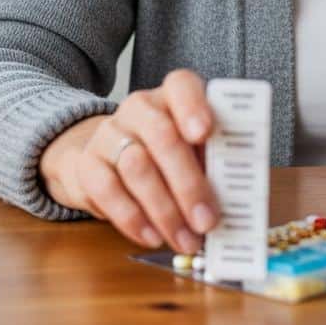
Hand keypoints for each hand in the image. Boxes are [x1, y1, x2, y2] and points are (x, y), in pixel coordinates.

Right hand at [39, 69, 218, 251]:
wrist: (109, 156)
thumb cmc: (168, 153)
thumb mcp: (195, 148)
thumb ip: (213, 161)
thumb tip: (237, 196)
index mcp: (172, 95)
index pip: (181, 85)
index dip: (193, 107)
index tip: (206, 134)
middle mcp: (139, 107)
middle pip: (162, 136)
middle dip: (188, 184)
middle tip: (207, 220)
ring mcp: (109, 133)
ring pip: (136, 167)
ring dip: (165, 210)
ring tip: (186, 239)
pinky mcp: (88, 164)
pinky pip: (107, 191)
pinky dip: (133, 218)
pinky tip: (153, 237)